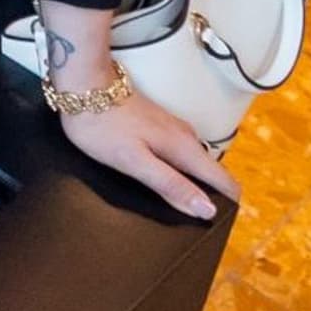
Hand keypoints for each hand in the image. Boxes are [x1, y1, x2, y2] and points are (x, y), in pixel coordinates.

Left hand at [53, 82, 234, 219]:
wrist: (84, 85)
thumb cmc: (103, 125)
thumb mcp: (134, 162)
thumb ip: (170, 185)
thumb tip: (207, 209)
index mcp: (186, 149)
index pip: (226, 182)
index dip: (226, 205)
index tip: (216, 224)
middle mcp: (186, 138)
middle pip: (213, 174)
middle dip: (208, 198)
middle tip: (187, 222)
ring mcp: (173, 130)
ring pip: (195, 164)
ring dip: (192, 184)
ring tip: (172, 205)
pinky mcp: (159, 126)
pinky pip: (179, 155)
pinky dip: (176, 170)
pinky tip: (158, 179)